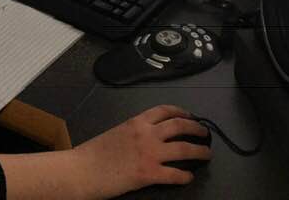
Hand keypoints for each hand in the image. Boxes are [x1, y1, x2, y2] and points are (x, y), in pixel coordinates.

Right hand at [71, 105, 210, 197]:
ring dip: (199, 151)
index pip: (165, 110)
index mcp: (137, 122)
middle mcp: (146, 134)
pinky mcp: (148, 174)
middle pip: (180, 126)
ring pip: (184, 149)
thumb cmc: (94, 153)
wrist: (82, 170)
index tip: (190, 116)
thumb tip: (149, 136)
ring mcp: (149, 154)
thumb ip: (135, 131)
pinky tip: (189, 178)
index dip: (182, 112)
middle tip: (205, 133)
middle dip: (197, 129)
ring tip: (206, 154)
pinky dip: (185, 176)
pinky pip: (175, 174)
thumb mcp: (117, 133)